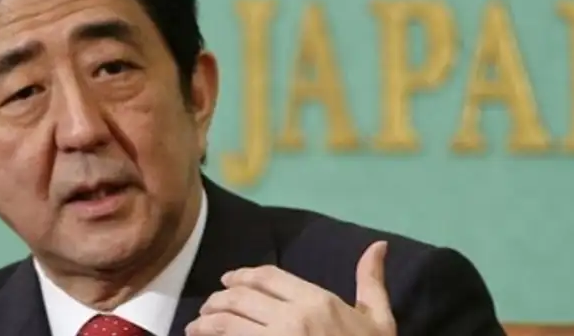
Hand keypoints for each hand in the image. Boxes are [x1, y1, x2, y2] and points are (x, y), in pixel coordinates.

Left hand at [186, 241, 395, 335]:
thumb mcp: (379, 320)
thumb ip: (370, 282)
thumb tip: (379, 245)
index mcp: (317, 301)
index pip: (267, 277)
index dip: (241, 275)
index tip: (227, 281)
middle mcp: (292, 319)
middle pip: (240, 298)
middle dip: (217, 300)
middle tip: (206, 307)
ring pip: (227, 325)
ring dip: (205, 324)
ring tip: (195, 327)